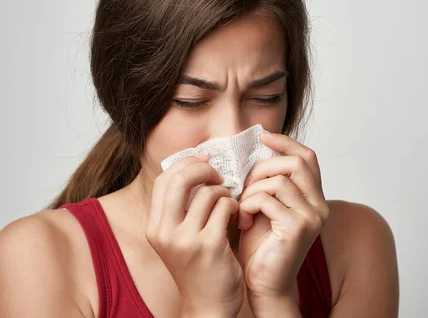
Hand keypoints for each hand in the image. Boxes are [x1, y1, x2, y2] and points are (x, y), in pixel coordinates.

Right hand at [146, 154, 244, 316]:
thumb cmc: (199, 267)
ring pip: (208, 192)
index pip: (164, 179)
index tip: (204, 161)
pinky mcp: (210, 246)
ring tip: (229, 204)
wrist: (208, 306)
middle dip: (204, 169)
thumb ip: (181, 207)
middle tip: (219, 175)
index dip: (186, 164)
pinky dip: (234, 206)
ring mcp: (186, 240)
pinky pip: (225, 207)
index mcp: (155, 227)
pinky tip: (236, 216)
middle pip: (180, 179)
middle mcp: (165, 233)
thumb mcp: (179, 237)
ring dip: (225, 192)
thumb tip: (195, 164)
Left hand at [237, 132, 329, 304]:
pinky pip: (268, 199)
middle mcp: (320, 206)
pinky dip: (249, 204)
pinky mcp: (297, 228)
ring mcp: (312, 217)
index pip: (307, 157)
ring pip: (278, 180)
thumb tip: (256, 148)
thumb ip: (269, 181)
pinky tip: (243, 220)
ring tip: (243, 207)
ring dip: (252, 190)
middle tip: (245, 185)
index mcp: (314, 198)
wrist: (263, 284)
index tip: (262, 136)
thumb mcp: (266, 205)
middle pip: (296, 162)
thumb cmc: (261, 246)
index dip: (285, 142)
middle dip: (263, 167)